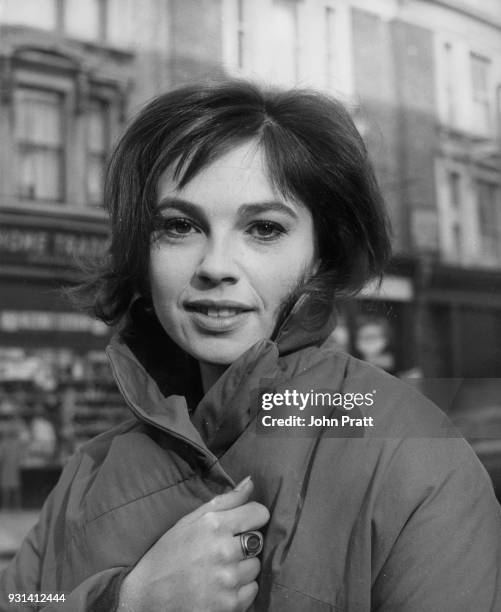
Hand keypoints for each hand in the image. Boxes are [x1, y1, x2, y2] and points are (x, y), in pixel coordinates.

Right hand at [117, 476, 268, 611]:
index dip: (252, 517)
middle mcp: (223, 551)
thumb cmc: (168, 554)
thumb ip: (225, 500)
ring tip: (219, 569)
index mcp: (214, 525)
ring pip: (256, 566)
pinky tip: (220, 587)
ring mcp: (228, 580)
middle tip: (223, 550)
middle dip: (245, 543)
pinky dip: (240, 590)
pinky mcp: (229, 605)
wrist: (145, 596)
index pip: (259, 513)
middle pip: (259, 540)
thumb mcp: (190, 520)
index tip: (242, 523)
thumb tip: (251, 482)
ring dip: (242, 567)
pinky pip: (251, 590)